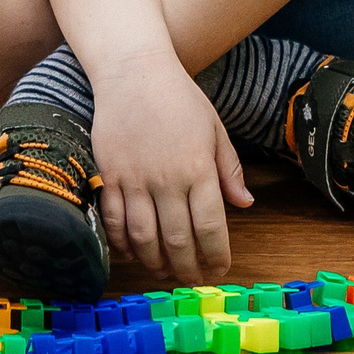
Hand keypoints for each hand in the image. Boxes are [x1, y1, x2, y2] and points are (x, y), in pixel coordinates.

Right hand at [89, 61, 254, 286]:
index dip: (216, 254)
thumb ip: (228, 169)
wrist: (133, 73)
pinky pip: (113, 221)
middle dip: (187, 267)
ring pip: (143, 237)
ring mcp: (133, 180)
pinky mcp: (108, 176)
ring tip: (165, 272)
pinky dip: (122, 244)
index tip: (220, 269)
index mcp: (198, 168)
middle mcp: (166, 179)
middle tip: (192, 280)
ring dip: (154, 262)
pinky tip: (133, 253)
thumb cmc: (180, 99)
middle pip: (177, 239)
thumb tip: (245, 204)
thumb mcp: (214, 129)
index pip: (210, 226)